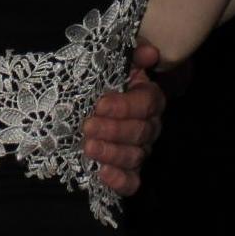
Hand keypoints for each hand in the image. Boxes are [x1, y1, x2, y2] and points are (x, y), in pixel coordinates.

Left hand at [83, 44, 163, 197]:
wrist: (84, 108)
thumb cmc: (102, 83)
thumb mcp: (113, 64)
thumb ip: (132, 55)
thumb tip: (150, 53)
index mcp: (148, 98)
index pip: (147, 103)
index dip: (125, 106)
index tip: (100, 104)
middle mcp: (148, 126)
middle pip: (140, 132)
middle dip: (113, 130)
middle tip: (87, 126)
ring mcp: (140, 151)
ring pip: (135, 157)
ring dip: (112, 153)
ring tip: (88, 147)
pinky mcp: (128, 172)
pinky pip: (132, 182)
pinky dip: (120, 181)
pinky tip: (103, 174)